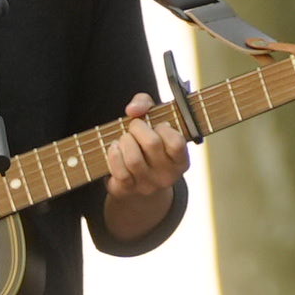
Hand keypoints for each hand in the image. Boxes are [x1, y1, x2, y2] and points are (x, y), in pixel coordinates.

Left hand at [103, 94, 191, 236]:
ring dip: (124, 141)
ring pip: (134, 159)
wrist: (137, 180)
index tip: (158, 126)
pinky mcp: (128, 190)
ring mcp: (148, 185)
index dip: (163, 128)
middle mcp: (168, 176)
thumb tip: (133, 110)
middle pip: (152, 144)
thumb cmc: (147, 143)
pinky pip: (119, 171)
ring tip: (124, 138)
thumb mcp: (153, 120)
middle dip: (138, 127)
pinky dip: (114, 154)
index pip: (176, 142)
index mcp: (181, 161)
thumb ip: (145, 103)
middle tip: (135, 126)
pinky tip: (115, 148)